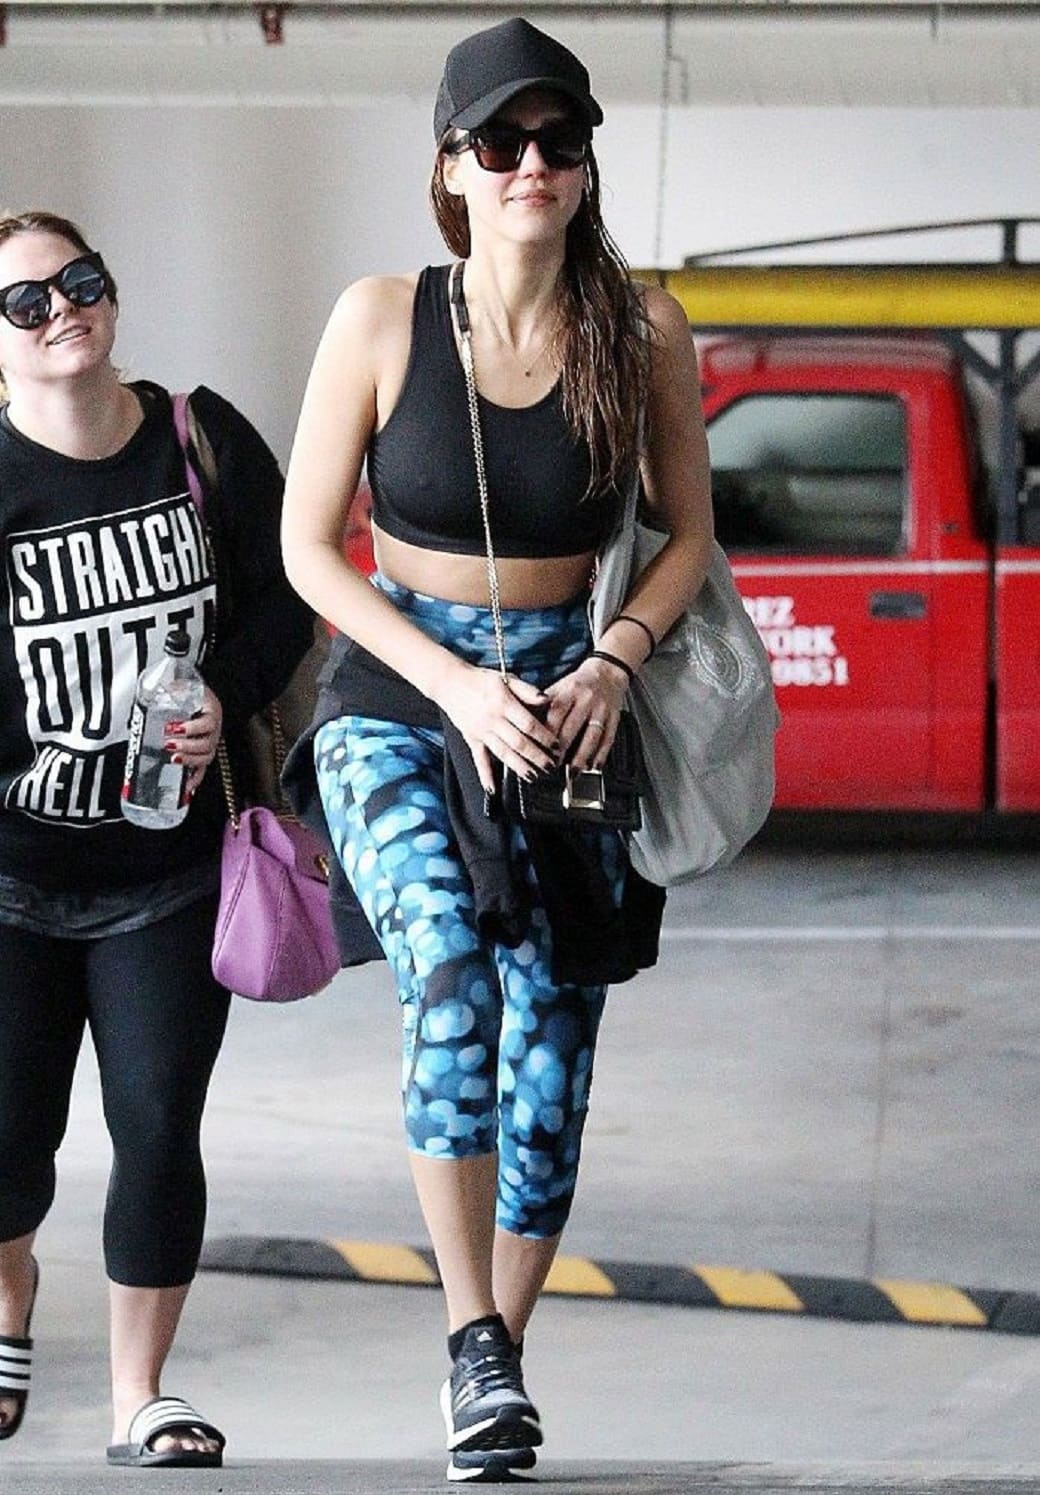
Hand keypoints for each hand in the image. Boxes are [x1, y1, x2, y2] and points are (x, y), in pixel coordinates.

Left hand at [165, 686, 222, 796]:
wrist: (197, 697)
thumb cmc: (191, 692)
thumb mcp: (183, 687)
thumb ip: (173, 689)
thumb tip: (159, 690)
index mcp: (212, 711)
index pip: (208, 723)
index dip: (192, 728)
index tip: (174, 727)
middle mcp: (214, 729)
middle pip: (207, 744)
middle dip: (188, 746)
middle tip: (170, 744)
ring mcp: (210, 743)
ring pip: (206, 758)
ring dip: (190, 761)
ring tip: (174, 760)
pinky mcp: (203, 754)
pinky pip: (202, 770)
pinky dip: (195, 779)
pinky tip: (186, 787)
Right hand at [438, 663, 558, 794]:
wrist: (450, 683)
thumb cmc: (481, 680)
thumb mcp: (507, 678)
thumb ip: (527, 690)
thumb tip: (547, 700)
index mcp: (503, 703)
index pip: (528, 724)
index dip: (544, 736)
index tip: (556, 745)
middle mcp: (492, 719)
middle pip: (518, 743)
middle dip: (536, 757)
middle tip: (550, 767)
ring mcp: (481, 732)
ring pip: (503, 753)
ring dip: (519, 767)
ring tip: (533, 777)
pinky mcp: (471, 739)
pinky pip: (479, 760)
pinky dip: (485, 776)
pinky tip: (493, 789)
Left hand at [543, 656, 629, 769]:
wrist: (607, 672)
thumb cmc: (577, 685)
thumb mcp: (558, 688)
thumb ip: (543, 706)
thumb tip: (528, 729)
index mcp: (568, 691)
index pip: (555, 714)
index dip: (546, 734)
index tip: (539, 751)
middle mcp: (586, 699)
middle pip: (572, 727)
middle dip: (561, 750)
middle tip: (552, 766)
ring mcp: (602, 709)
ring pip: (591, 736)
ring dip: (582, 757)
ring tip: (573, 772)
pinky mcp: (614, 718)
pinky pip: (608, 739)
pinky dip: (601, 755)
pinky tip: (594, 766)